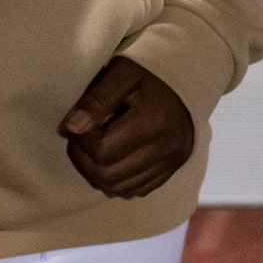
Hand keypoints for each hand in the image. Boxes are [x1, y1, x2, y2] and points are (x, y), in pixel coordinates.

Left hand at [60, 56, 196, 197]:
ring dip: (96, 174)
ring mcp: (170, 163)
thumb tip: (71, 127)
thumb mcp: (122, 72)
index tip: (76, 124)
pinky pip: (136, 191)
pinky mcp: (171, 170)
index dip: (80, 142)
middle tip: (79, 138)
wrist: (191, 77)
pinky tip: (111, 161)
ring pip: (119, 189)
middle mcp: (166, 149)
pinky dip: (116, 182)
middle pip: (108, 176)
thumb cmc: (153, 72)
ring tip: (92, 149)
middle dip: (83, 161)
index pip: (103, 151)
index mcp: (154, 122)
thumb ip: (96, 99)